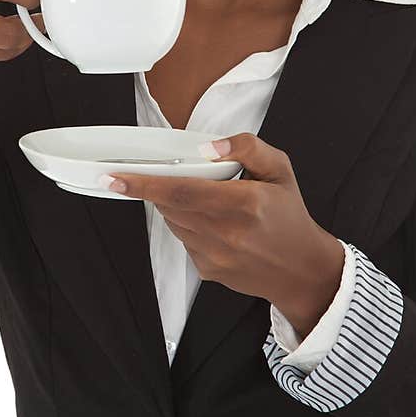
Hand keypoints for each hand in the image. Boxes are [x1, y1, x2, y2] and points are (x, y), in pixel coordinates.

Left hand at [100, 132, 345, 336]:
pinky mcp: (208, 270)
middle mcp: (227, 233)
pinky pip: (184, 240)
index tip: (114, 177)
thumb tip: (207, 146)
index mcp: (245, 203)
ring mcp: (215, 256)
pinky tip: (214, 224)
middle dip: (160, 188)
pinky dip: (189, 225)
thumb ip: (246, 148)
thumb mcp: (279, 170)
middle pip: (171, 205)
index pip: (182, 191)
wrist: (300, 270)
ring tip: (208, 201)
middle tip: (167, 175)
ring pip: (174, 222)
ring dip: (177, 206)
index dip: (144, 184)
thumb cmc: (289, 216)